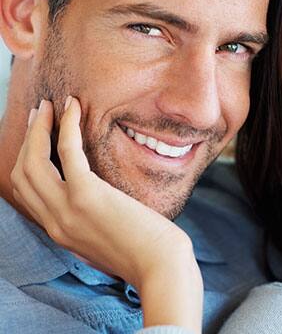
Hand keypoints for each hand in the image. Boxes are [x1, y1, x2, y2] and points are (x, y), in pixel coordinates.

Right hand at [11, 98, 202, 331]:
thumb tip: (101, 208)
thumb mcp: (109, 243)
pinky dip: (67, 126)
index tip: (39, 138)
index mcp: (60, 233)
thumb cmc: (148, 255)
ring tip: (50, 106)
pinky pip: (68, 153)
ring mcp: (67, 211)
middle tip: (41, 114)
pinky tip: (73, 107)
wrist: (163, 270)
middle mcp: (55, 223)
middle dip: (28, 140)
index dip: (29, 161)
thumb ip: (94, 225)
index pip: (27, 194)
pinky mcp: (87, 196)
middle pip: (23, 174)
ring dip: (40, 128)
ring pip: (34, 161)